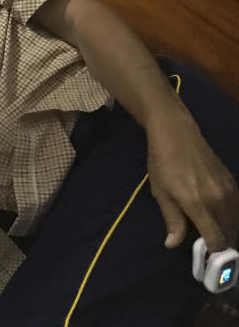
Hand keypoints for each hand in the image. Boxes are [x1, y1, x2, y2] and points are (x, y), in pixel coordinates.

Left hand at [147, 109, 238, 251]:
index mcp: (199, 205)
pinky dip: (229, 216)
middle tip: (208, 248)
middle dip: (221, 244)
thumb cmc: (162, 164)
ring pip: (235, 220)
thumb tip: (173, 244)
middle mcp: (219, 199)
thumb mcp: (161, 193)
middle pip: (229, 233)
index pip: (216, 239)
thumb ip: (172, 220)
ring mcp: (229, 190)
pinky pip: (236, 207)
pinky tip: (217, 217)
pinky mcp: (232, 181)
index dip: (212, 253)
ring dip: (227, 230)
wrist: (176, 134)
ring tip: (211, 233)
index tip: (205, 259)